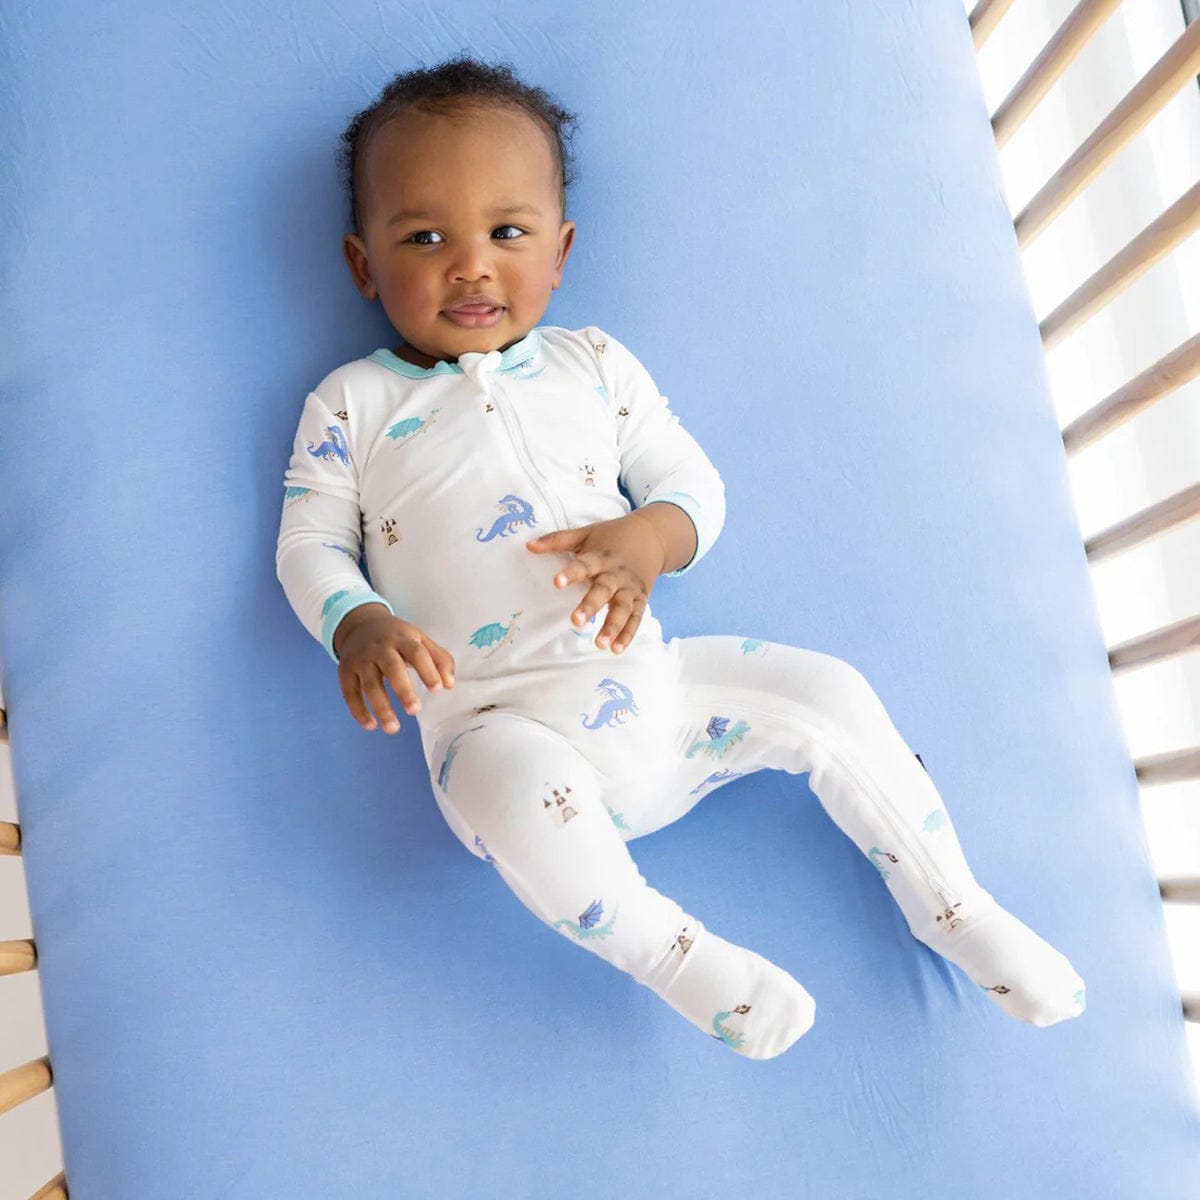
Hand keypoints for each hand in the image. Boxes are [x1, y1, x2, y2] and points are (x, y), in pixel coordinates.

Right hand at [333, 605, 455, 733]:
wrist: (359, 625)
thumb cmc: (396, 638)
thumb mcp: (419, 640)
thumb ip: (439, 659)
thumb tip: (449, 685)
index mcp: (403, 639)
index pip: (416, 653)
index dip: (427, 670)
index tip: (437, 689)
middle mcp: (380, 648)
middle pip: (391, 668)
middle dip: (403, 690)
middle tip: (415, 710)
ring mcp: (361, 660)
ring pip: (370, 684)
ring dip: (381, 707)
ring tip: (393, 729)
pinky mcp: (345, 672)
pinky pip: (350, 693)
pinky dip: (358, 711)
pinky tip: (371, 726)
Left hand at [525, 512, 667, 653]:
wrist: (653, 535)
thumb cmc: (612, 536)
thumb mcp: (586, 533)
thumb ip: (558, 540)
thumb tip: (528, 545)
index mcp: (601, 556)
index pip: (584, 565)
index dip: (571, 573)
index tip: (557, 582)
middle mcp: (617, 573)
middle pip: (604, 590)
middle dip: (591, 606)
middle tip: (576, 621)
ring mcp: (630, 588)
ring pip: (623, 609)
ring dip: (612, 626)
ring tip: (600, 644)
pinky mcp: (641, 599)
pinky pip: (635, 618)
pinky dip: (628, 634)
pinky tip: (617, 649)